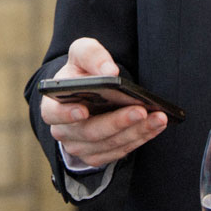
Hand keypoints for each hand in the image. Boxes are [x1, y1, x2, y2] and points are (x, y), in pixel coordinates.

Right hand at [39, 38, 167, 167]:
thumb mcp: (82, 54)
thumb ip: (92, 55)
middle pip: (89, 132)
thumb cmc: (83, 71)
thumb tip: (110, 71)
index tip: (83, 110)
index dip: (67, 114)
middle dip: (117, 122)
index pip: (54, 113)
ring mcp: (79, 147)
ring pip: (109, 145)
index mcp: (52, 106)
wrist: (89, 92)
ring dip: (136, 132)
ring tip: (158, 118)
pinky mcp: (97, 157)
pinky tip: (154, 127)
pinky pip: (119, 152)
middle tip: (140, 110)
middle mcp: (63, 131)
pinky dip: (139, 139)